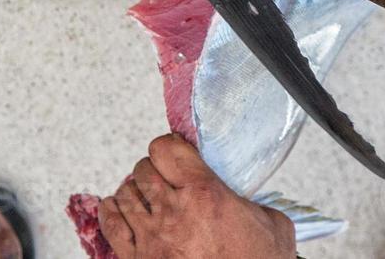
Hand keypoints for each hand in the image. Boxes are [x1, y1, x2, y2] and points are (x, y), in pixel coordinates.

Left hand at [99, 134, 296, 258]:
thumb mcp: (274, 225)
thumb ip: (255, 201)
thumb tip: (246, 197)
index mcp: (205, 195)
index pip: (166, 148)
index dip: (170, 147)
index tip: (177, 153)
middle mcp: (174, 212)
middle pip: (143, 168)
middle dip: (154, 169)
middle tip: (166, 178)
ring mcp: (153, 238)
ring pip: (125, 193)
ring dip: (136, 191)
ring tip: (147, 195)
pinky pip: (111, 225)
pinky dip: (112, 211)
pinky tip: (120, 209)